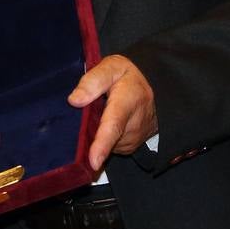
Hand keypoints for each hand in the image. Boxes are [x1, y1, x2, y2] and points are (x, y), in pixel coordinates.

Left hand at [68, 54, 156, 168]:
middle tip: (92, 108)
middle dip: (89, 131)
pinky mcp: (129, 148)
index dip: (102, 145)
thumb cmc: (127, 76)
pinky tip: (105, 122)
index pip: (113, 126)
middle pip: (104, 138)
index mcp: (128, 101)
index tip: (94, 161)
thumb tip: (74, 100)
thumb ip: (93, 81)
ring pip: (104, 143)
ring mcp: (133, 139)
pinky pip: (109, 146)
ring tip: (102, 111)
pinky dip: (102, 137)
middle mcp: (134, 125)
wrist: (155, 88)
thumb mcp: (112, 66)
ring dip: (96, 132)